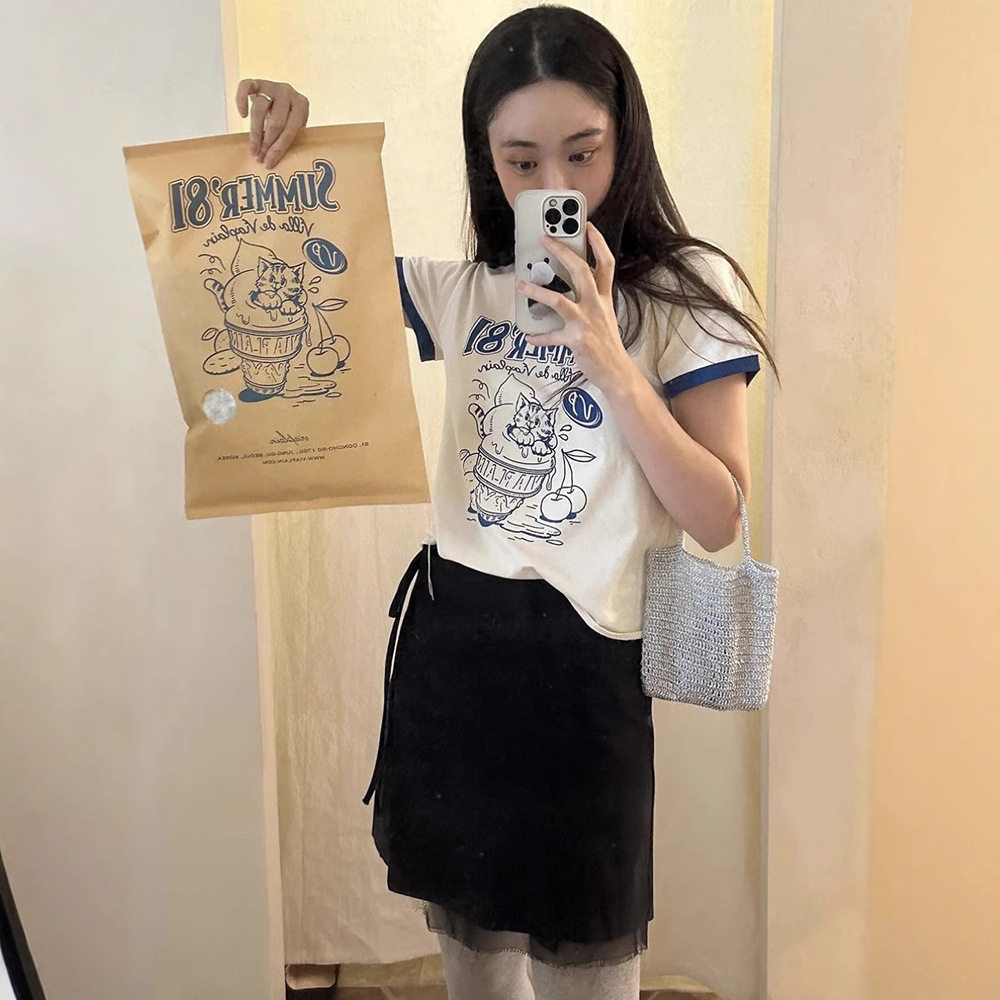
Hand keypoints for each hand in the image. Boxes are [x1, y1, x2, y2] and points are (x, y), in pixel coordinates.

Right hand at [235, 78, 309, 168]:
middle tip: (260, 158)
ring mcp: (272, 86)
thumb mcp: (294, 128)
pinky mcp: (257, 81)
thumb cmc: (289, 120)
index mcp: (302, 105)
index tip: (269, 163)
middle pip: (276, 121)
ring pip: (259, 108)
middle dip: (267, 143)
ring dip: (255, 132)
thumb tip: (274, 161)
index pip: (290, 129)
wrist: (281, 99)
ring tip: (253, 148)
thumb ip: (288, 139)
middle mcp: (288, 92)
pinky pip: (245, 87)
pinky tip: (242, 115)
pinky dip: (241, 100)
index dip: (279, 148)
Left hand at [516, 222, 632, 390]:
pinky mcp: (577, 340)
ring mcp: (586, 322)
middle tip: (545, 239)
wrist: (616, 371)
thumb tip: (566, 287)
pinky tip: (528, 336)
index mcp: (604, 297)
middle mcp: (596, 305)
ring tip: (521, 286)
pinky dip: (539, 337)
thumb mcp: (603, 315)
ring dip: (538, 292)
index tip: (586, 224)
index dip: (597, 242)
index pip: (606, 262)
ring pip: (560, 300)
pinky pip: (552, 336)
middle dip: (562, 252)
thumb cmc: (606, 342)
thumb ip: (589, 298)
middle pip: (581, 271)